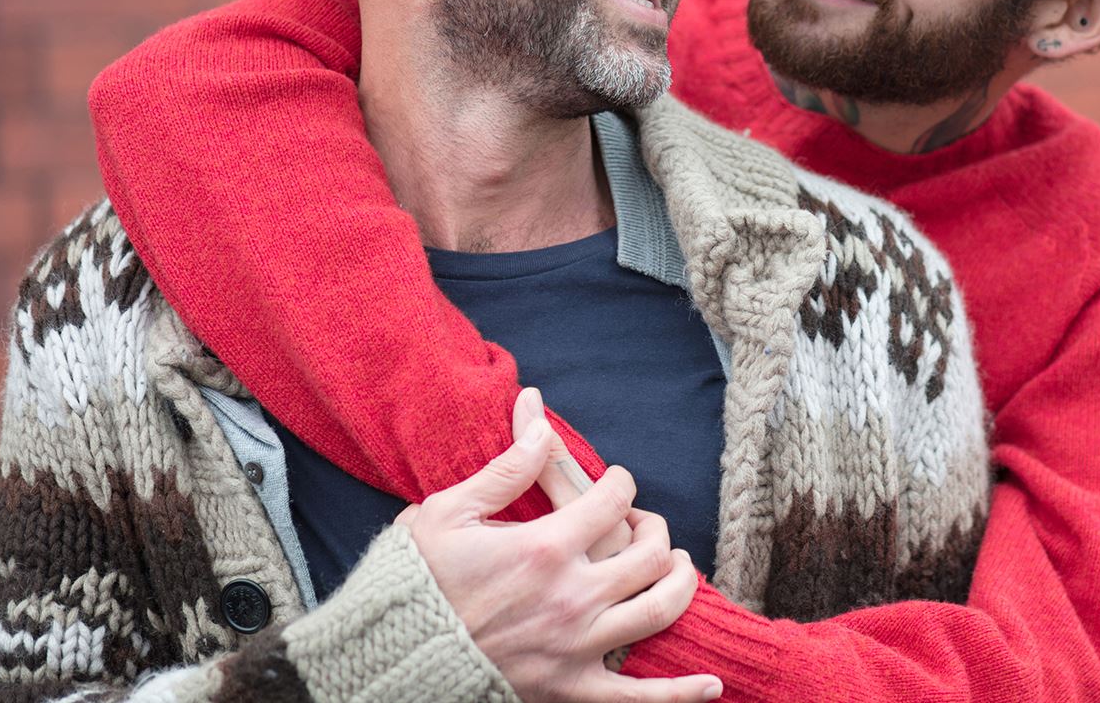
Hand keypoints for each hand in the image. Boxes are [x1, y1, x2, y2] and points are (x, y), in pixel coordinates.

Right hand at [398, 414, 717, 701]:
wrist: (388, 660)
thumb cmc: (412, 585)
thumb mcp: (447, 513)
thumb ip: (506, 469)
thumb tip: (543, 423)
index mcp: (544, 547)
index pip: (614, 498)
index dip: (622, 482)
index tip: (616, 482)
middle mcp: (572, 596)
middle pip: (652, 552)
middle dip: (656, 529)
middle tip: (643, 524)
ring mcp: (577, 646)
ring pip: (660, 608)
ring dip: (681, 583)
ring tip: (678, 568)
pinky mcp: (571, 690)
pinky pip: (639, 698)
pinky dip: (680, 693)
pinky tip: (711, 684)